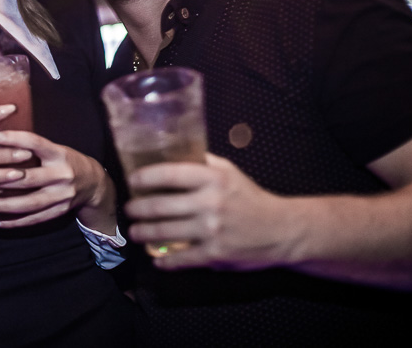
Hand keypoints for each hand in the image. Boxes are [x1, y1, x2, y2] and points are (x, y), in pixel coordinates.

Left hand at [0, 130, 115, 229]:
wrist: (93, 183)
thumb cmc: (64, 161)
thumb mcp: (53, 148)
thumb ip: (29, 146)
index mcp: (59, 154)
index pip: (34, 143)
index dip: (11, 138)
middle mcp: (61, 175)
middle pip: (28, 178)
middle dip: (0, 179)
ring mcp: (61, 196)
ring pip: (28, 204)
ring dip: (1, 205)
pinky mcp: (59, 212)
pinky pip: (32, 220)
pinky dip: (10, 223)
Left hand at [124, 153, 295, 270]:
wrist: (283, 229)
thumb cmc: (250, 197)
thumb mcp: (229, 172)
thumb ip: (202, 162)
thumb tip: (172, 150)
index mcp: (213, 178)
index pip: (169, 174)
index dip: (144, 177)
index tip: (131, 180)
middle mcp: (210, 203)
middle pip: (160, 206)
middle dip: (137, 209)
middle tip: (128, 210)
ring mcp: (212, 230)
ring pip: (165, 232)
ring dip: (143, 232)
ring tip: (135, 231)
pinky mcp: (215, 254)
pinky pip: (182, 259)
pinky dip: (165, 261)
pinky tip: (156, 259)